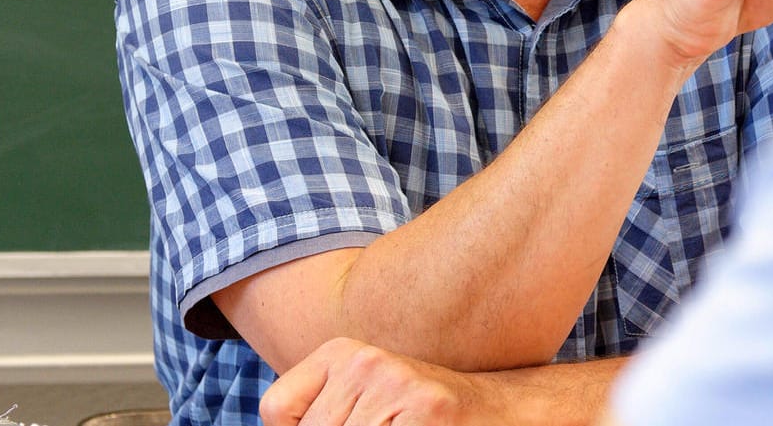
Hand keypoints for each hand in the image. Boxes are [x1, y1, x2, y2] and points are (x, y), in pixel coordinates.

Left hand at [261, 337, 501, 425]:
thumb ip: (320, 416)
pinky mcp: (424, 408)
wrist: (496, 409)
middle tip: (385, 424)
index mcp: (341, 353)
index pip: (277, 410)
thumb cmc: (417, 417)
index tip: (341, 424)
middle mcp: (365, 360)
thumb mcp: (361, 405)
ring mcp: (396, 384)